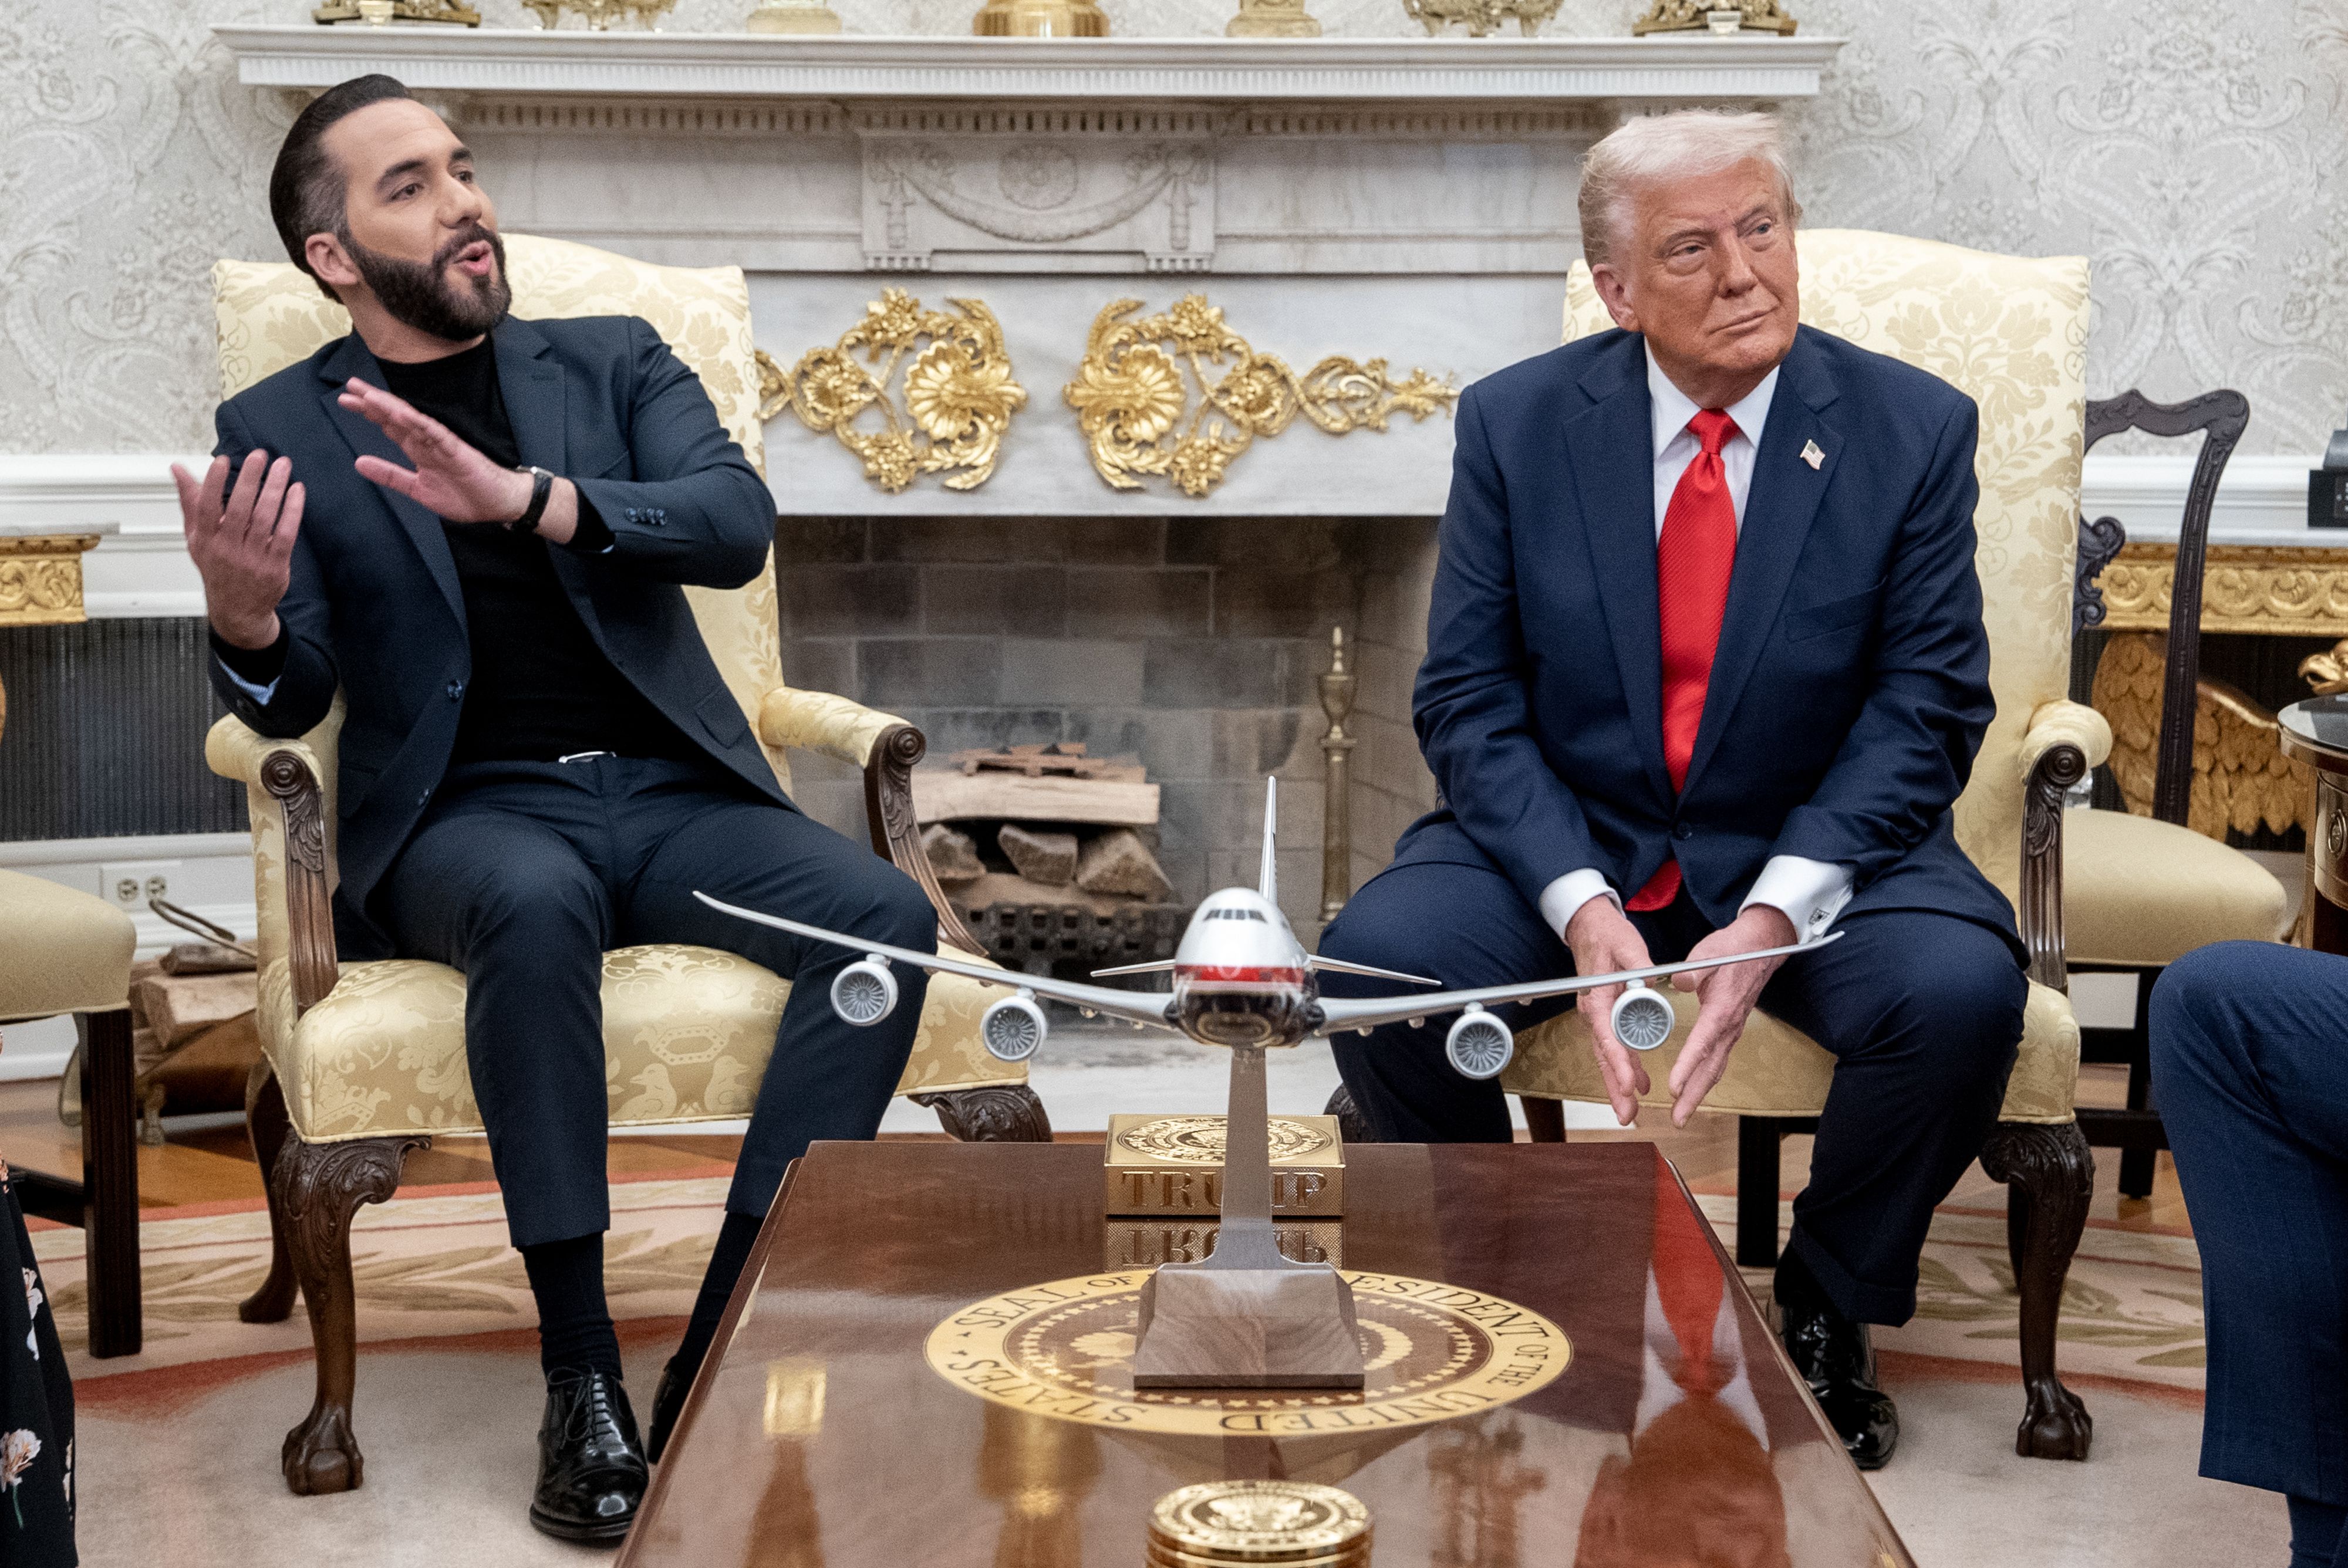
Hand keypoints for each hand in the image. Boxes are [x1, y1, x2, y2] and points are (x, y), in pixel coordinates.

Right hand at [172, 451, 303, 649]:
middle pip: (239, 509)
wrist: (238, 610)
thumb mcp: (196, 538)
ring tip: (282, 466)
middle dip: (250, 479)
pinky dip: (292, 511)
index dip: (213, 483)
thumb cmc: (217, 567)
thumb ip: (190, 502)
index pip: (206, 507)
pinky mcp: (275, 566)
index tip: (222, 460)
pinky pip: (285, 534)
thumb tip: (178, 469)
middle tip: (260, 455)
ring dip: (275, 489)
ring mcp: (252, 558)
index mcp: (205, 539)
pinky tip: (297, 491)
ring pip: (264, 518)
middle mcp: (227, 549)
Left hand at [337, 378, 533, 524]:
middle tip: (350, 385)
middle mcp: (428, 442)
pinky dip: (418, 424)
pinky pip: (435, 434)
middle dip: (373, 402)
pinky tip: (401, 414)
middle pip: (396, 417)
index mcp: (419, 450)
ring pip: (412, 421)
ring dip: (391, 408)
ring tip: (368, 396)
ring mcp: (442, 444)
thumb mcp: (418, 489)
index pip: (390, 426)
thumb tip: (358, 462)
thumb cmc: (466, 497)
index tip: (345, 400)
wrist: (499, 506)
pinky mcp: (457, 451)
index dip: (369, 412)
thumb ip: (390, 475)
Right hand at [1564, 896, 1653, 1125]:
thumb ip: (1638, 966)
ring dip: (1618, 1083)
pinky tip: (1639, 1084)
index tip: (1630, 1084)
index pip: (1607, 1036)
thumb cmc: (1606, 935)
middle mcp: (1594, 1011)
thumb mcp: (1627, 945)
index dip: (1618, 1062)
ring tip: (1630, 1110)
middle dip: (1615, 1086)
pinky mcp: (1605, 1016)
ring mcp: (1598, 1016)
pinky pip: (1614, 1046)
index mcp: (1598, 997)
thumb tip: (1648, 985)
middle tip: (1627, 1114)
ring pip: (1607, 1055)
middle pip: (1604, 1055)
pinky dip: (1624, 1067)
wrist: (1589, 927)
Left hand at [1666, 904, 1797, 1126]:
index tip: (1673, 1086)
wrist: (1762, 949)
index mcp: (1721, 1010)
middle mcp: (1729, 1026)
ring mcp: (1731, 1031)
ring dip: (1699, 1093)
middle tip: (1678, 1119)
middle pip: (1711, 1068)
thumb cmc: (1734, 951)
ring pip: (1716, 1069)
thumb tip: (1679, 981)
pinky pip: (1718, 1061)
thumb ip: (1693, 971)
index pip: (1703, 1044)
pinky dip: (1706, 1079)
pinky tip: (1694, 1091)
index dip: (1687, 1067)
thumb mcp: (1709, 953)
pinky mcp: (1730, 1030)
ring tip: (1683, 1114)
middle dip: (1693, 1095)